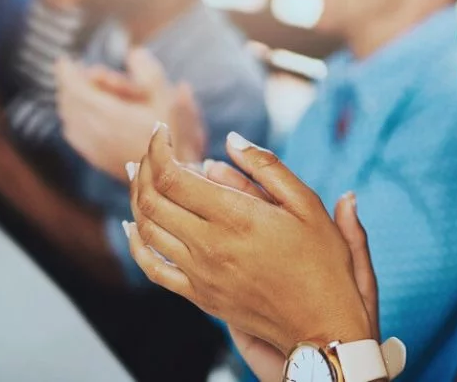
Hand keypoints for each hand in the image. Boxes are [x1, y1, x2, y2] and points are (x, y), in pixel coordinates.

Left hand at [57, 49, 206, 176]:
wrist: (173, 178)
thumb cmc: (173, 136)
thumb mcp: (168, 97)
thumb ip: (148, 71)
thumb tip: (134, 54)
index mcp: (109, 115)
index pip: (75, 89)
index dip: (67, 72)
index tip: (64, 59)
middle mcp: (95, 132)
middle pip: (69, 102)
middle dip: (69, 84)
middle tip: (74, 71)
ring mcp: (93, 149)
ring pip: (69, 119)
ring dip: (70, 102)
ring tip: (80, 91)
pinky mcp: (97, 160)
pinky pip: (74, 136)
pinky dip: (73, 120)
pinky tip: (81, 116)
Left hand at [127, 125, 375, 354]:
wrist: (323, 324)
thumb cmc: (322, 261)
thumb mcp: (306, 204)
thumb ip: (266, 167)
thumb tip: (230, 138)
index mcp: (235, 217)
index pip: (172, 176)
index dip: (158, 149)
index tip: (160, 132)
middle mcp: (209, 246)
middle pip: (152, 199)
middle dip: (144, 166)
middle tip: (150, 149)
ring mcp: (200, 274)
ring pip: (147, 230)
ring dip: (137, 197)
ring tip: (140, 174)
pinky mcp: (199, 296)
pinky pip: (152, 268)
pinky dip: (135, 243)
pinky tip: (133, 226)